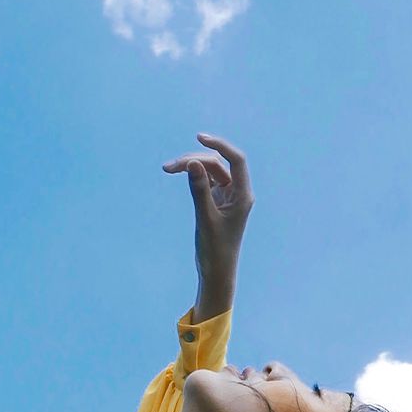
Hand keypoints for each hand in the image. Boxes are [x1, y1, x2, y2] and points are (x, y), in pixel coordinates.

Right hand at [162, 132, 253, 294]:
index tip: (200, 138)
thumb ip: (199, 190)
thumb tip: (192, 163)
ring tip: (168, 168)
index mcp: (243, 196)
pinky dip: (192, 176)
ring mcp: (227, 196)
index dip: (220, 146)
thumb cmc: (215, 250)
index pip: (236, 160)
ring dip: (190, 167)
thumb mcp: (205, 219)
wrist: (216, 273)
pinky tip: (178, 173)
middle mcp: (238, 193)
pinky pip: (206, 181)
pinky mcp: (216, 202)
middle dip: (195, 160)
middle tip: (170, 167)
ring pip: (210, 171)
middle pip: (218, 164)